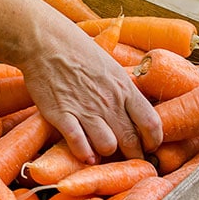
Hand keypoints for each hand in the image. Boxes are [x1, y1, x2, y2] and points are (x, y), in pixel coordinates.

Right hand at [20, 29, 162, 163]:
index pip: (151, 123)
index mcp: (124, 88)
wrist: (44, 42)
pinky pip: (79, 143)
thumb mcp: (110, 66)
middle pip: (131, 140)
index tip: (149, 146)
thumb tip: (134, 107)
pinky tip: (84, 155)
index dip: (154, 141)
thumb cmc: (77, 50)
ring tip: (101, 152)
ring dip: (106, 153)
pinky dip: (84, 154)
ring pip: (107, 146)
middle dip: (133, 154)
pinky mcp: (61, 115)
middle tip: (128, 157)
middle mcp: (108, 101)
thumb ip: (122, 89)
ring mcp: (85, 109)